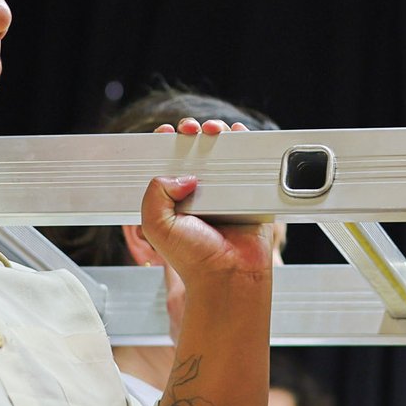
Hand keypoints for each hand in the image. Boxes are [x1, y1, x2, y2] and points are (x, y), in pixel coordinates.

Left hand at [139, 120, 273, 294]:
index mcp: (173, 198)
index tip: (166, 134)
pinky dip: (245, 143)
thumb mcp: (156, 225)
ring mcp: (224, 191)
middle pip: (195, 149)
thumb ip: (155, 193)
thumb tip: (182, 173)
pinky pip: (250, 162)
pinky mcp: (250, 193)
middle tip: (191, 131)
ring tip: (213, 131)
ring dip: (217, 133)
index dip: (166, 143)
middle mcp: (198, 192)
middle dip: (191, 132)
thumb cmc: (194, 260)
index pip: (167, 161)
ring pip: (221, 151)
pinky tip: (237, 134)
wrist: (228, 275)